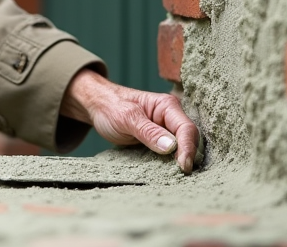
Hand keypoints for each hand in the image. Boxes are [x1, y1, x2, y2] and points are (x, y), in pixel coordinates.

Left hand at [60, 69, 201, 173]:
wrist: (97, 106)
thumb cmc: (110, 106)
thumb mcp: (126, 118)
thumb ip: (148, 131)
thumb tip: (172, 148)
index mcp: (167, 106)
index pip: (186, 129)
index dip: (187, 149)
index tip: (183, 167)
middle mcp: (171, 117)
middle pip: (189, 140)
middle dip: (188, 157)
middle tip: (183, 177)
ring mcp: (166, 130)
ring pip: (182, 149)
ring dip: (181, 163)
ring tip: (179, 180)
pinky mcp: (159, 142)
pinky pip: (171, 154)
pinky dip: (171, 164)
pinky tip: (169, 175)